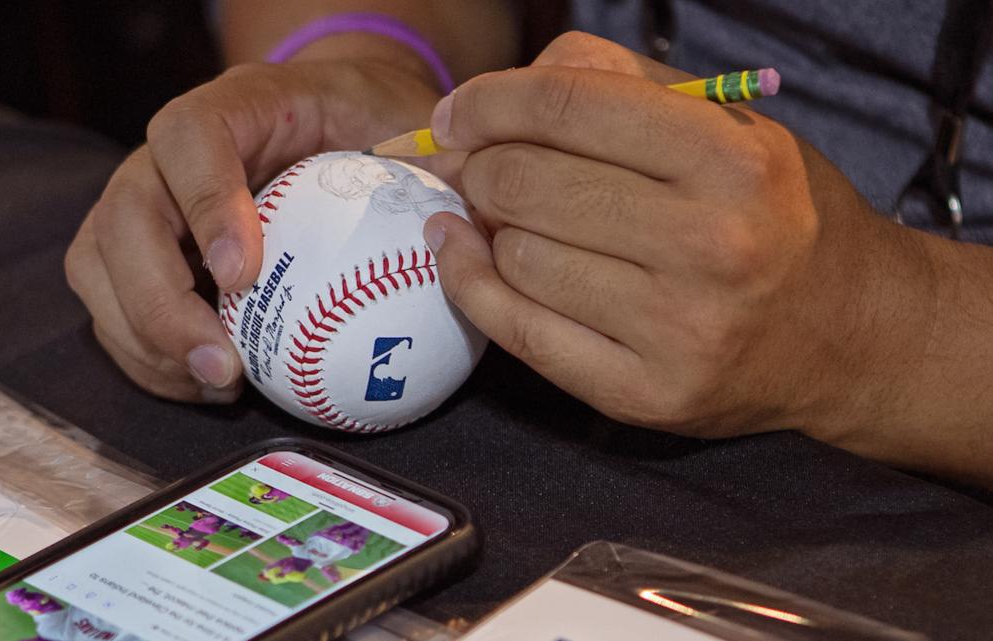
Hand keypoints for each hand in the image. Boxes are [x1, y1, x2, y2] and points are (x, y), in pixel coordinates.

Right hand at [65, 60, 440, 401]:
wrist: (333, 123)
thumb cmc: (373, 127)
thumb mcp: (412, 129)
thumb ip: (434, 169)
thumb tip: (466, 238)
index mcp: (236, 107)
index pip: (191, 138)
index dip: (204, 203)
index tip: (242, 274)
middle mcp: (170, 152)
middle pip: (123, 216)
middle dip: (157, 303)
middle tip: (223, 366)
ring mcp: (146, 201)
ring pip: (98, 266)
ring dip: (146, 342)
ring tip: (218, 385)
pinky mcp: (140, 251)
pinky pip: (116, 306)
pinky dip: (153, 356)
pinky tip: (214, 384)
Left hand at [423, 33, 937, 441]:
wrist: (851, 335)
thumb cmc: (775, 214)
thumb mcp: (728, 123)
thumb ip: (616, 85)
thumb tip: (492, 101)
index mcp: (734, 159)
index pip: (568, 106)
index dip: (488, 103)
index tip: (456, 115)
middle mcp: (711, 244)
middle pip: (526, 184)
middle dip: (478, 166)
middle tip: (474, 166)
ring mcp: (677, 330)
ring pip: (517, 257)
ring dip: (486, 228)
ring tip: (500, 216)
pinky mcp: (644, 394)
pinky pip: (519, 332)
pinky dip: (471, 285)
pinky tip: (462, 252)